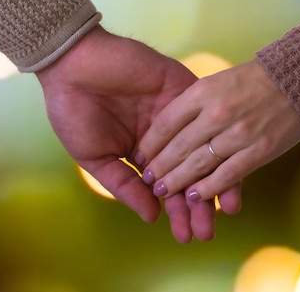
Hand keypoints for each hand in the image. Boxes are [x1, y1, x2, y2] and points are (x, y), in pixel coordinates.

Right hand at [35, 25, 223, 241]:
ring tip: (226, 209)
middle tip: (208, 230)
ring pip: (205, 149)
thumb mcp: (95, 156)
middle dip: (200, 204)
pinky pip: (206, 116)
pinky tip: (227, 160)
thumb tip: (152, 217)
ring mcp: (179, 114)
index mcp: (144, 153)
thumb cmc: (74, 111)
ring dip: (216, 178)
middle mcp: (167, 137)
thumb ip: (124, 185)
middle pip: (192, 174)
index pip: (169, 187)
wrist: (73, 64)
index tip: (188, 236)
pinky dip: (216, 138)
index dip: (178, 212)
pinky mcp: (185, 89)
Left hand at [139, 60, 299, 202]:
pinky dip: (208, 189)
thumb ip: (193, 102)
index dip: (150, 143)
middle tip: (148, 180)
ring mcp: (238, 133)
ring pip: (199, 164)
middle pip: (179, 147)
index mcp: (204, 91)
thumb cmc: (254, 80)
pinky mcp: (258, 151)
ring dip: (178, 182)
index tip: (140, 156)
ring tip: (164, 192)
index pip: (166, 122)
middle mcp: (217, 113)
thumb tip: (167, 127)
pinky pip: (227, 175)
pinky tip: (195, 197)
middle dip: (159, 167)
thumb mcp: (217, 81)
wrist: (298, 80)